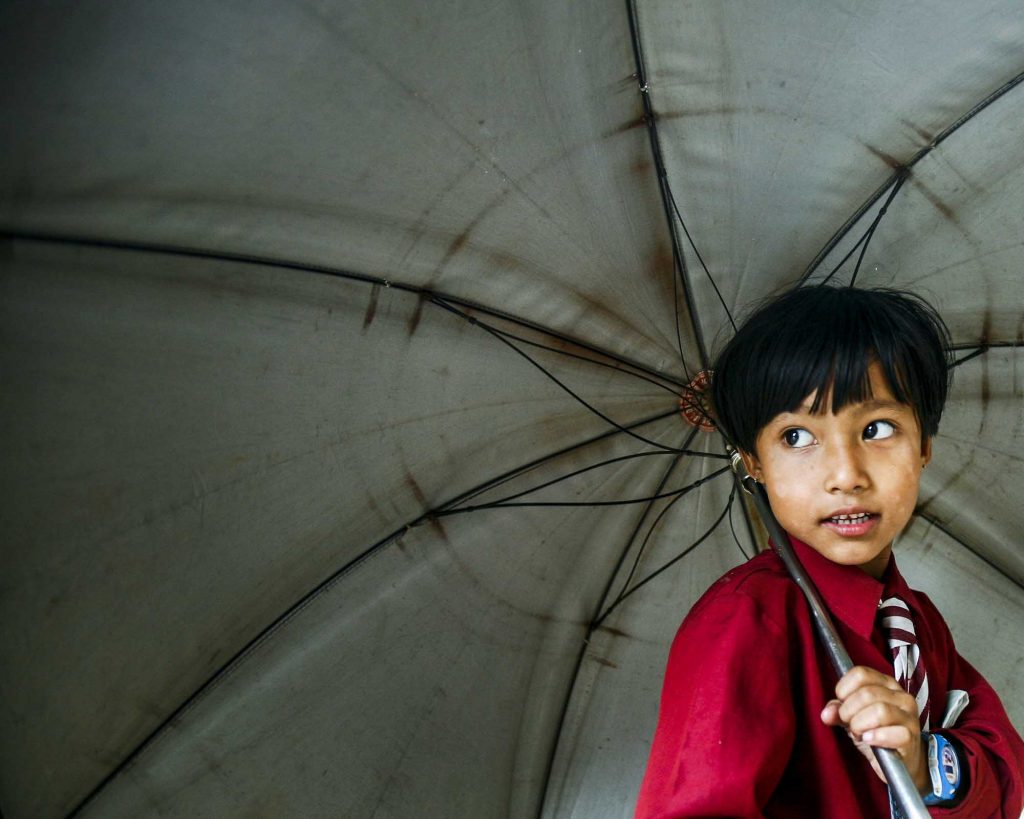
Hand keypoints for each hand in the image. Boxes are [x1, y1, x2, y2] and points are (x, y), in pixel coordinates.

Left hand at [820, 665, 928, 791]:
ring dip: (860, 724)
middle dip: (849, 711)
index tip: (841, 704)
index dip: (844, 689)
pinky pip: (895, 733)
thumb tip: (827, 714)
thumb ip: (838, 710)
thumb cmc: (875, 733)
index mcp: (886, 684)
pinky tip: (868, 740)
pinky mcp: (911, 737)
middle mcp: (901, 696)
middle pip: (867, 693)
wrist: (899, 760)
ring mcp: (909, 716)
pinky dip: (876, 737)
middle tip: (849, 724)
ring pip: (880, 711)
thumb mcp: (852, 717)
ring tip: (858, 733)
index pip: (861, 674)